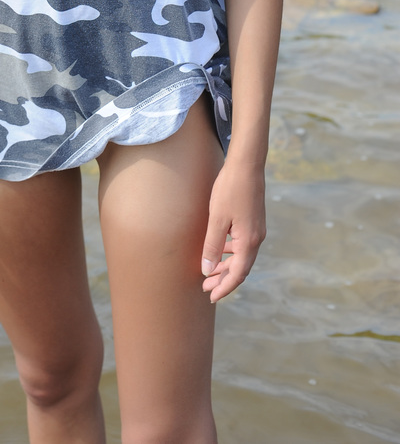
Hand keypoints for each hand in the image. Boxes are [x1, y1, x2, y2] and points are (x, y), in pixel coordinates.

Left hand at [200, 160, 265, 301]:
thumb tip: (208, 270)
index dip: (224, 287)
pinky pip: (242, 244)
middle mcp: (256, 238)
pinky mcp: (253, 220)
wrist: (246, 164)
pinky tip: (218, 248)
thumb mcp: (217, 218)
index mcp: (249, 241)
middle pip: (241, 267)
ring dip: (226, 266)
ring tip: (209, 271)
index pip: (238, 274)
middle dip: (223, 279)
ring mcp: (256, 229)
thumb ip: (212, 245)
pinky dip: (230, 251)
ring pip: (241, 256)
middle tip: (206, 288)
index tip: (211, 296)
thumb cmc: (230, 189)